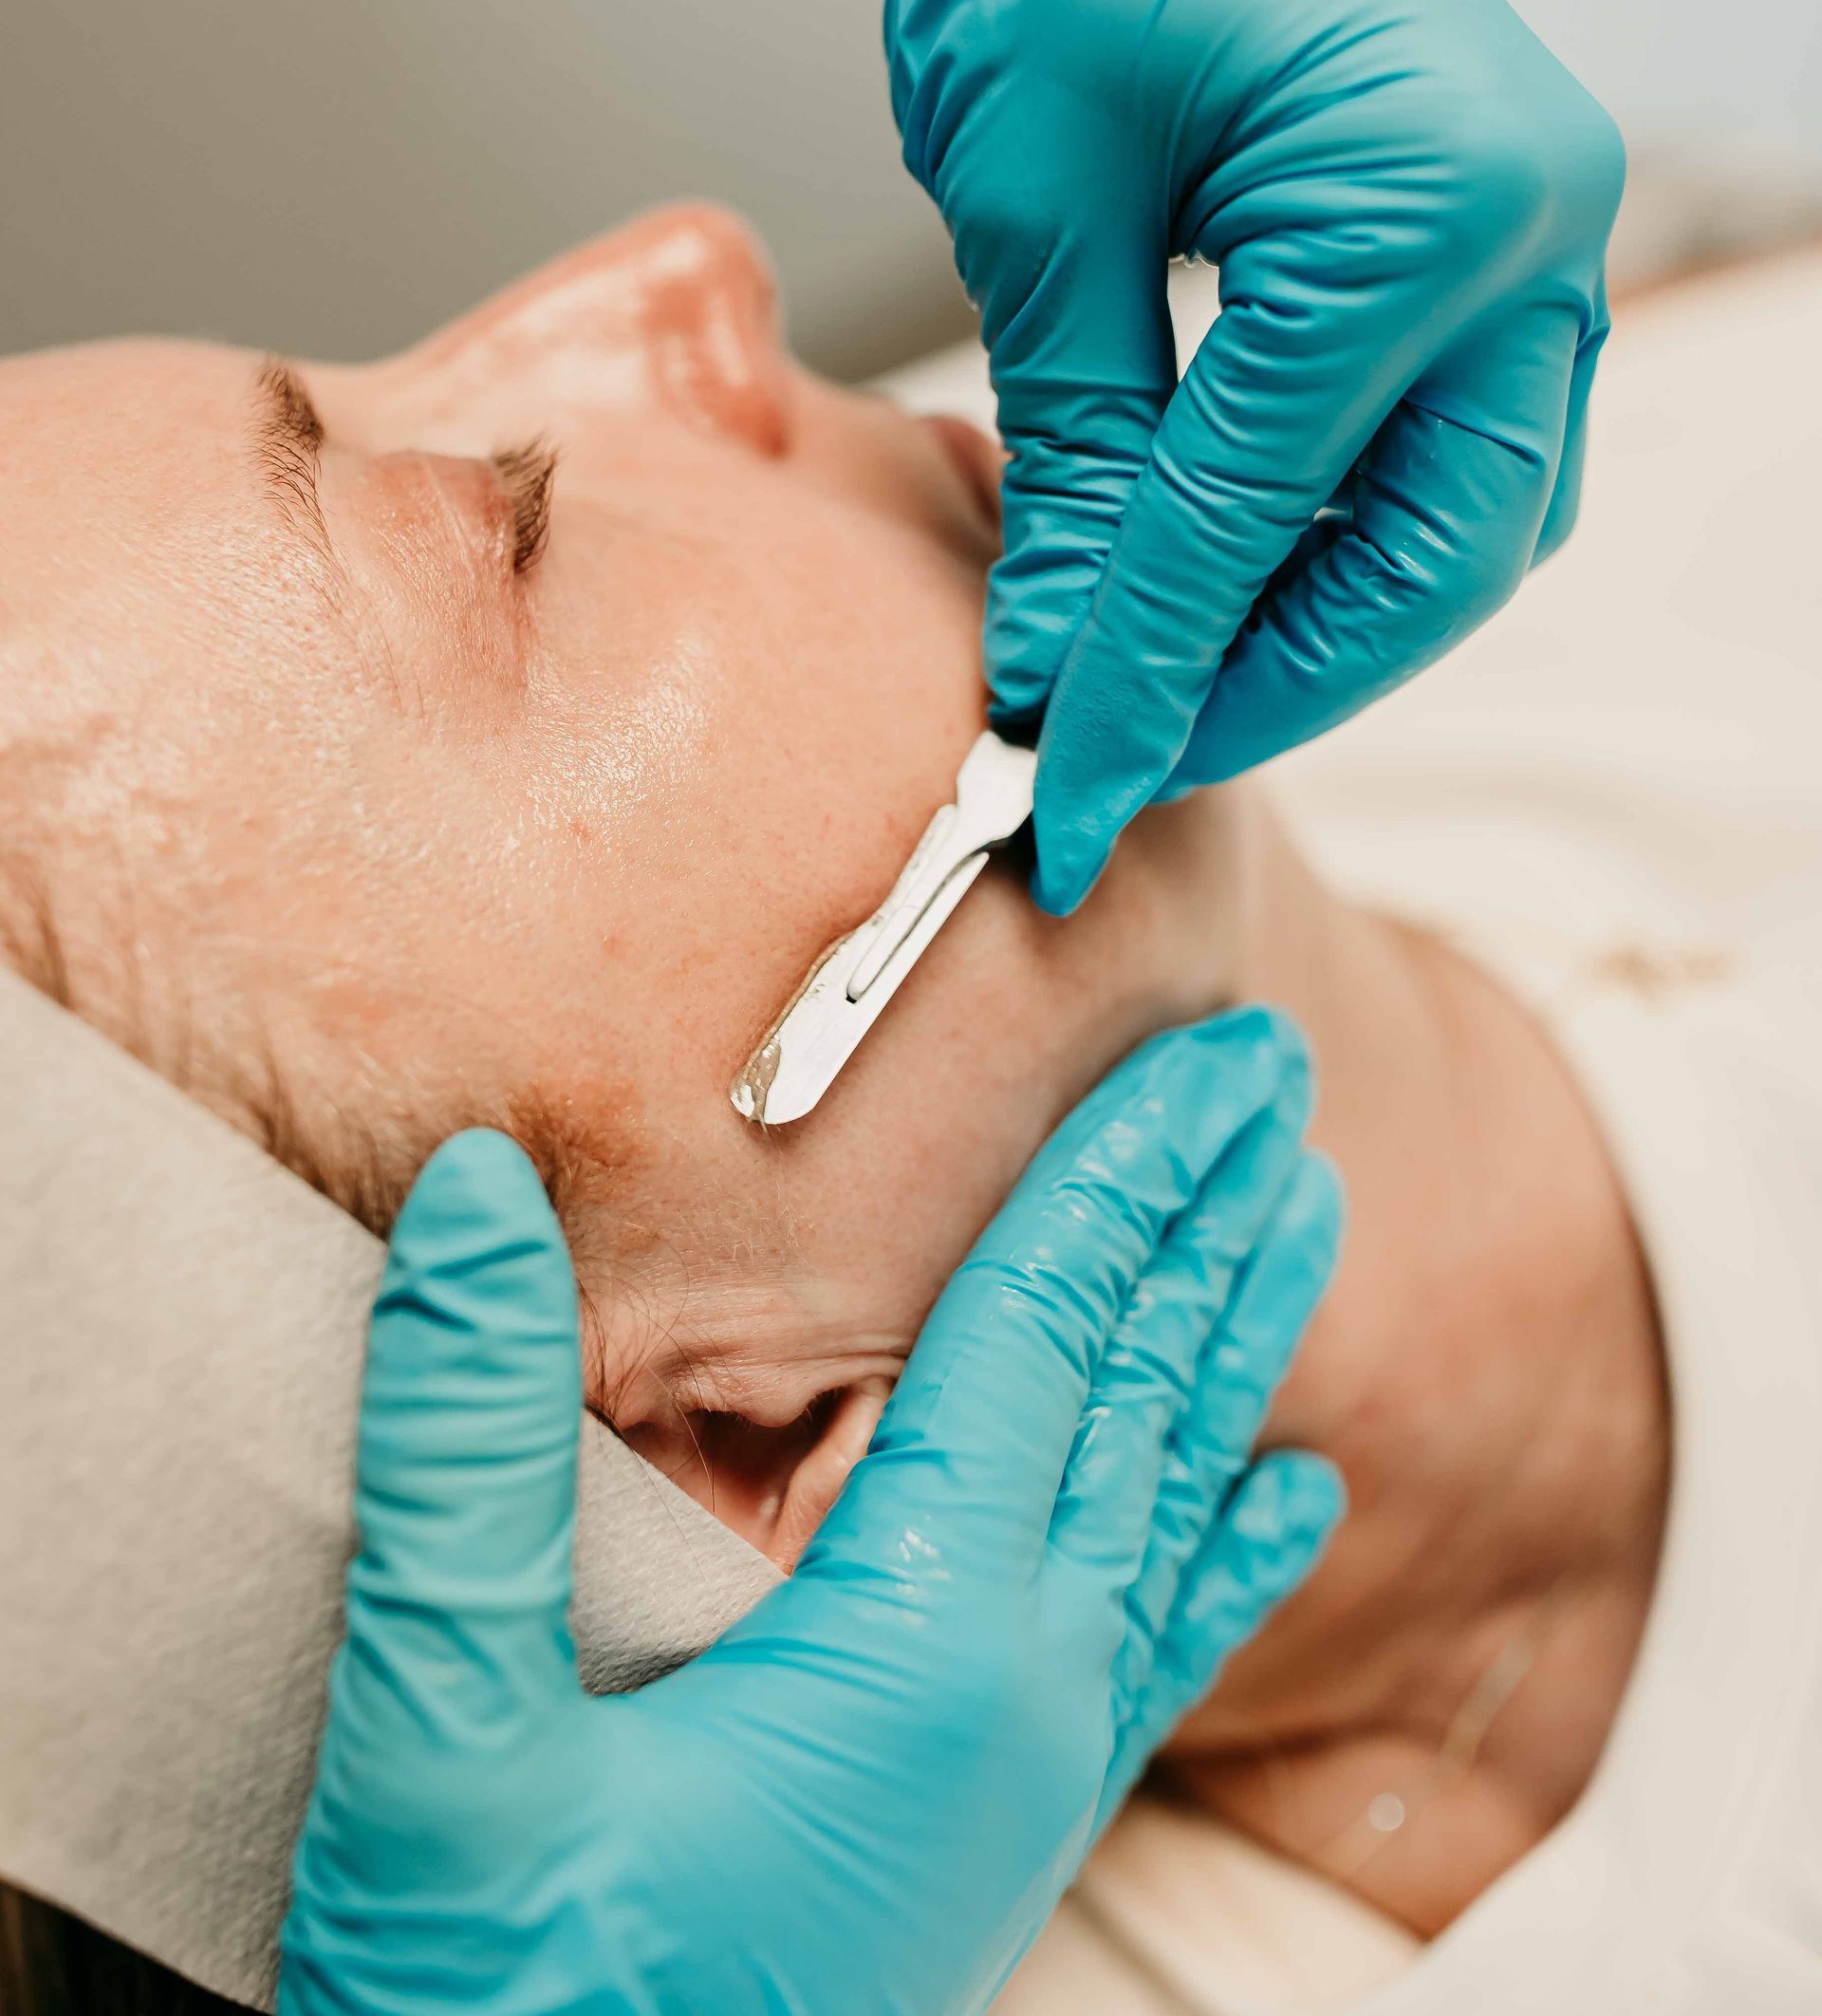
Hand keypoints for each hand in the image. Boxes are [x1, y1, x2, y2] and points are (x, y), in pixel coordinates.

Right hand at [278, 1009, 1341, 2015]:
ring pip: (1169, 1505)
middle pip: (1139, 1394)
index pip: (1044, 1332)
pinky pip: (1162, 1653)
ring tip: (1298, 1221)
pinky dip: (1231, 1551)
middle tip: (1275, 1087)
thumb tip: (476, 1196)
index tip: (1212, 1056)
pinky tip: (1290, 1499)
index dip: (1123, 1172)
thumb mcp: (443, 1725)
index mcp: (915, 1639)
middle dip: (1205, 1223)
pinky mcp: (1007, 1839)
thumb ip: (466, 1450)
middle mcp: (1017, 1697)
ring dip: (1228, 1346)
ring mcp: (1032, 1778)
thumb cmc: (502, 2005)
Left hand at [718, 0, 1623, 912]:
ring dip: (1324, 616)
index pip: (1268, 514)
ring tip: (1167, 678)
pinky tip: (1227, 565)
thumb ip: (1084, 462)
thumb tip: (1067, 674)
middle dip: (1278, 677)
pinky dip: (1342, 519)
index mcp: (1425, 200)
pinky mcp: (1486, 221)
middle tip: (1124, 757)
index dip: (1153, 671)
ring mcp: (1532, 219)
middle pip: (1435, 552)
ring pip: (1463, 511)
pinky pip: (1447, 429)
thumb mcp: (1042, 214)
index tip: (1053, 790)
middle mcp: (1529, 221)